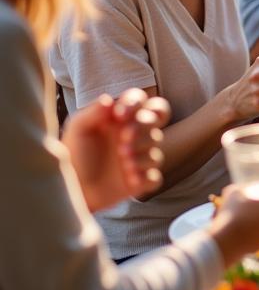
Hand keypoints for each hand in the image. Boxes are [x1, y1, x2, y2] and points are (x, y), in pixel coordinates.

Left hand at [63, 88, 168, 210]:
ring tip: (123, 162)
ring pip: (156, 150)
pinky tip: (129, 180)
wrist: (69, 189)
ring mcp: (139, 157)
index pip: (142, 100)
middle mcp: (134, 135)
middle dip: (144, 127)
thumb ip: (92, 111)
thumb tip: (110, 100)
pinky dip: (144, 177)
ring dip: (142, 155)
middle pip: (157, 120)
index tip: (119, 115)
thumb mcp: (77, 129)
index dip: (137, 104)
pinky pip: (154, 177)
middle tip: (124, 139)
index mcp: (121, 119)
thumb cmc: (73, 155)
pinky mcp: (140, 180)